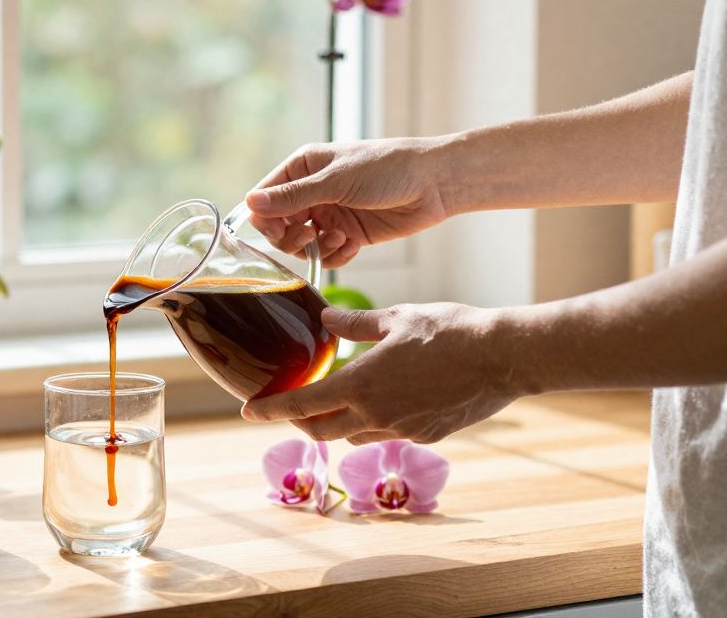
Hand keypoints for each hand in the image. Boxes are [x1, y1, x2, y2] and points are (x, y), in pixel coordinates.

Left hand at [241, 303, 524, 443]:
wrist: (505, 357)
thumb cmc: (452, 330)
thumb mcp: (398, 317)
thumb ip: (356, 323)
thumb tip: (327, 320)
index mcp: (361, 384)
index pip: (301, 405)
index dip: (270, 410)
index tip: (247, 412)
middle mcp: (376, 415)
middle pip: (322, 430)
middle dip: (300, 423)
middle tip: (290, 410)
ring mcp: (402, 430)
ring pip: (355, 434)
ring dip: (339, 422)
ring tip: (337, 401)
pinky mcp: (427, 436)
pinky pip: (389, 433)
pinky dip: (376, 421)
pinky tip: (387, 400)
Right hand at [245, 138, 453, 268]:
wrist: (436, 183)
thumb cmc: (388, 168)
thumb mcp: (337, 180)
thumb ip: (293, 196)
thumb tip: (250, 203)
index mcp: (304, 168)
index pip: (265, 197)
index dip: (265, 216)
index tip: (278, 229)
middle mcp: (313, 191)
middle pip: (278, 225)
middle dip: (289, 236)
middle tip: (308, 235)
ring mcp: (330, 214)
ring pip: (302, 244)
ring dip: (316, 247)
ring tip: (340, 238)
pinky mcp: (349, 234)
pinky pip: (327, 254)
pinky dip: (336, 255)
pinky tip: (352, 244)